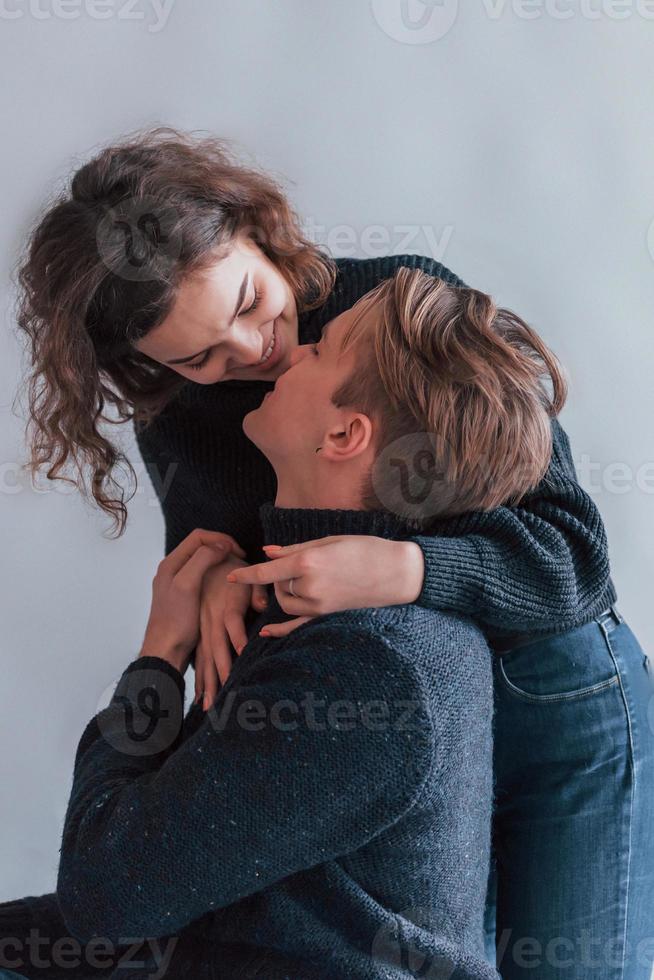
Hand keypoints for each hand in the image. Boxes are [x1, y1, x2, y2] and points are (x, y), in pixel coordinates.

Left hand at [140, 529, 245, 673]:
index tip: (238, 552)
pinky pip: (202, 574)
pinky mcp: (184, 595)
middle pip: (200, 546)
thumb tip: (221, 545)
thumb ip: (202, 560)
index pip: (198, 536)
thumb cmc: (176, 620)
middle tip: (240, 558)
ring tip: (236, 569)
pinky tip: (226, 584)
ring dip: (220, 560)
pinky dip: (216, 573)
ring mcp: (178, 582)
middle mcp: (173, 569)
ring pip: (202, 560)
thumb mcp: (187, 585)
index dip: (220, 539)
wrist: (166, 651)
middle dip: (222, 547)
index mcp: (171, 563)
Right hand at [194, 555, 268, 709]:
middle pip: (216, 649)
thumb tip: (262, 605)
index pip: (233, 625)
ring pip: (205, 657)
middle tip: (223, 699)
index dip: (238, 639)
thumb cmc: (232, 567)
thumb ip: (256, 590)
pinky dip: (200, 675)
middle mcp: (212, 619)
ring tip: (208, 705)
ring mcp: (203, 627)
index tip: (243, 658)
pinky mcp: (199, 631)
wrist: (207, 557)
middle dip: (220, 673)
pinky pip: (199, 656)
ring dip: (207, 681)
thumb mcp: (247, 573)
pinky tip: (201, 695)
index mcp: (226, 604)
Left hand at [226, 535, 424, 638]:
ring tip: (302, 577)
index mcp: (308, 563)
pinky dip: (281, 631)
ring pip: (286, 603)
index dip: (245, 574)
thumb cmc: (365, 548)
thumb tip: (267, 551)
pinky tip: (266, 633)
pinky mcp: (328, 617)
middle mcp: (310, 587)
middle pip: (278, 585)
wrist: (397, 573)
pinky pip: (298, 627)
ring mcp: (319, 606)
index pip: (267, 572)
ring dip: (285, 592)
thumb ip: (294, 549)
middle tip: (298, 562)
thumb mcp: (328, 541)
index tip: (229, 575)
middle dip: (279, 575)